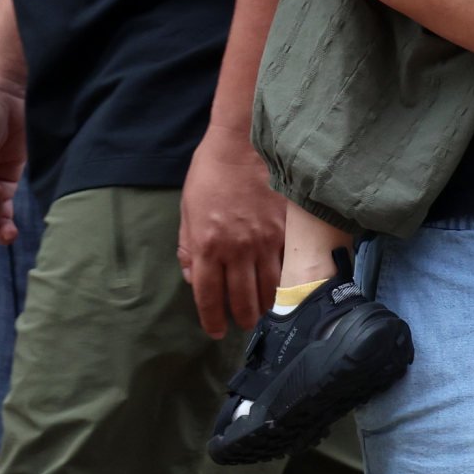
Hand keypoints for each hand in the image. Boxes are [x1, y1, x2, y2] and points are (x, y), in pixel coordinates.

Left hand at [179, 133, 283, 333]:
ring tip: (261, 310)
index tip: (216, 331)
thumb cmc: (209, 174)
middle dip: (241, 319)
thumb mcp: (186, 211)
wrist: (242, 143)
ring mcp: (265, 240)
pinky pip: (287, 266)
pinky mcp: (286, 229)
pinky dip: (284, 282)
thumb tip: (195, 279)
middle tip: (241, 324)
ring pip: (269, 289)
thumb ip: (188, 249)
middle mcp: (237, 248)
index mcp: (207, 245)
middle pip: (242, 300)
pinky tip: (281, 287)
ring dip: (265, 306)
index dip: (212, 320)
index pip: (209, 296)